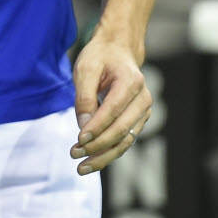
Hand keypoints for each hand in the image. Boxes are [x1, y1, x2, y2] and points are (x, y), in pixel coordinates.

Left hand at [68, 33, 150, 174]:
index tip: (79, 139)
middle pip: (121, 130)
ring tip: (81, 167)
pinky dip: (109, 153)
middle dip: (97, 146)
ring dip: (103, 156)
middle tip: (74, 154)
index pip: (113, 110)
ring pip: (125, 141)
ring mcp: (144, 112)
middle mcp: (143, 99)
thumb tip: (83, 127)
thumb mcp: (85, 68)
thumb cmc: (100, 57)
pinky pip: (125, 141)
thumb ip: (84, 96)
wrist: (118, 50)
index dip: (97, 127)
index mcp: (131, 82)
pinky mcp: (138, 121)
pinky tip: (92, 161)